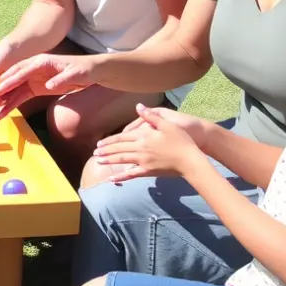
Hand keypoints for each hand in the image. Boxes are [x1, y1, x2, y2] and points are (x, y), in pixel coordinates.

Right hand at [0, 54, 97, 120]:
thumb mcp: (77, 74)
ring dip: (2, 101)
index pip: (21, 71)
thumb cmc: (84, 70)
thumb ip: (62, 79)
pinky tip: (1, 114)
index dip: (9, 80)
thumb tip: (49, 84)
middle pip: (12, 79)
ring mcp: (32, 79)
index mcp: (41, 62)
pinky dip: (10, 105)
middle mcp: (32, 69)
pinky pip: (19, 97)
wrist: (90, 73)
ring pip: (13, 90)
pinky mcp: (34, 88)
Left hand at [91, 104, 206, 182]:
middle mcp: (141, 150)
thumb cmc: (181, 140)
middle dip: (106, 151)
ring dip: (109, 161)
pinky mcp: (148, 171)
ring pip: (122, 160)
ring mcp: (143, 162)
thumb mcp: (166, 124)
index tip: (99, 143)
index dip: (110, 141)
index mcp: (143, 137)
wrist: (190, 160)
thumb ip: (150, 116)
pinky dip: (121, 176)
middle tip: (95, 153)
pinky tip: (112, 179)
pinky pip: (132, 174)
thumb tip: (138, 106)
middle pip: (119, 149)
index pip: (122, 138)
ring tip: (99, 161)